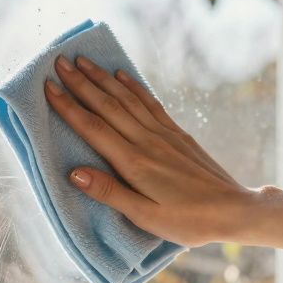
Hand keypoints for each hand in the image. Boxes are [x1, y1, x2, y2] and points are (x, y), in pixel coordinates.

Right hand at [44, 55, 265, 246]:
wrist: (234, 210)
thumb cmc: (189, 221)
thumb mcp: (146, 217)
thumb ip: (110, 193)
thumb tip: (74, 172)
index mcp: (134, 163)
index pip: (93, 128)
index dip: (69, 106)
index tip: (48, 86)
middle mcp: (147, 141)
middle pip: (107, 106)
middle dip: (81, 82)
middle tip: (58, 61)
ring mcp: (164, 134)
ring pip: (127, 98)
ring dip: (102, 78)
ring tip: (83, 60)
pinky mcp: (177, 133)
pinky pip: (150, 103)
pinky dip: (133, 86)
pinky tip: (122, 75)